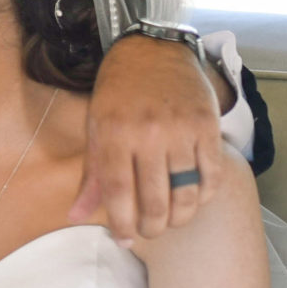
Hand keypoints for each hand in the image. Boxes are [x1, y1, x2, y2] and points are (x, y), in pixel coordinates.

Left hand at [70, 33, 227, 241]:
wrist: (153, 48)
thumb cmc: (118, 92)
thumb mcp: (96, 127)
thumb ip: (92, 175)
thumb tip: (74, 216)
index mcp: (115, 134)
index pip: (119, 194)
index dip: (122, 224)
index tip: (125, 239)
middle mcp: (149, 134)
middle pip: (155, 200)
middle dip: (152, 227)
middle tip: (149, 232)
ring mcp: (181, 130)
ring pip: (186, 193)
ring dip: (180, 217)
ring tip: (172, 220)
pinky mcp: (207, 126)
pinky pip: (212, 174)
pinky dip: (205, 194)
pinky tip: (194, 199)